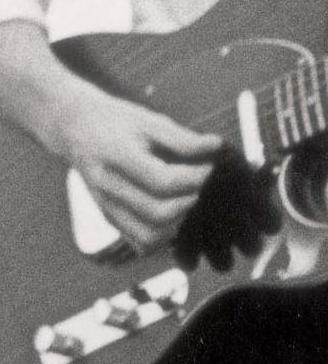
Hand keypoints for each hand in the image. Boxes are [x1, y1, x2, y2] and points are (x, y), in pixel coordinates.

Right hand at [55, 85, 224, 252]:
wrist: (75, 128)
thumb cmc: (117, 122)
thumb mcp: (149, 120)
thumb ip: (183, 138)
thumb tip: (217, 146)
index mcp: (117, 157)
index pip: (162, 181)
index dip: (194, 177)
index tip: (208, 166)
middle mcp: (107, 187)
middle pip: (158, 212)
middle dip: (190, 199)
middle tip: (198, 183)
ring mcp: (105, 206)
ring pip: (148, 236)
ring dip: (177, 222)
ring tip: (186, 198)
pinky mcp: (108, 217)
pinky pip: (139, 242)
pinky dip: (163, 236)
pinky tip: (173, 214)